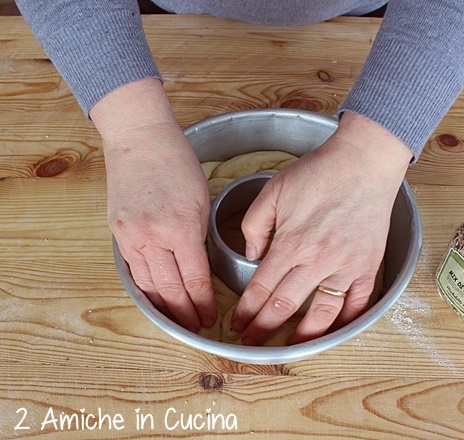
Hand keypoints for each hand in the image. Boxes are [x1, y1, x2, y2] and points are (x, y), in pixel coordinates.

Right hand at [95, 79, 217, 332]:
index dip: (203, 303)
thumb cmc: (176, 163)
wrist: (139, 138)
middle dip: (185, 312)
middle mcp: (152, 238)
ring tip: (177, 321)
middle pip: (169, 289)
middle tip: (197, 328)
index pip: (194, 279)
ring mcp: (131, 236)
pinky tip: (153, 298)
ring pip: (147, 284)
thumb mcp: (200, 201)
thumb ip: (198, 235)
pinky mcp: (118, 232)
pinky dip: (144, 287)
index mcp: (180, 230)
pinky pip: (132, 269)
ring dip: (163, 306)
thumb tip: (199, 263)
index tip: (212, 316)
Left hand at [230, 112, 409, 344]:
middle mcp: (318, 261)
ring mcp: (346, 267)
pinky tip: (332, 330)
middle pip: (285, 307)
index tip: (237, 324)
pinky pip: (358, 303)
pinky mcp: (368, 266)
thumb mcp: (273, 191)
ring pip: (322, 315)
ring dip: (302, 336)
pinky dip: (345, 321)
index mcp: (291, 243)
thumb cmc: (319, 172)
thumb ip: (255, 225)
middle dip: (263, 329)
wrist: (364, 163)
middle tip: (252, 342)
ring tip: (289, 346)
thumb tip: (252, 255)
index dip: (246, 311)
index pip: (261, 289)